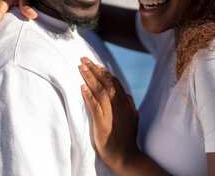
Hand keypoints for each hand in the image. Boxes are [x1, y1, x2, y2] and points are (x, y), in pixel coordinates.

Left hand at [79, 57, 140, 171]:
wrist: (126, 156)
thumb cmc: (127, 138)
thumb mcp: (133, 117)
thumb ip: (129, 104)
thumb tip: (126, 94)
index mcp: (125, 102)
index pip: (113, 82)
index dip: (103, 71)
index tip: (95, 64)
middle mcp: (118, 105)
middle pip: (106, 82)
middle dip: (94, 69)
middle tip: (83, 59)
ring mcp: (110, 113)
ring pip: (100, 90)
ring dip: (90, 77)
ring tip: (81, 67)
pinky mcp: (102, 123)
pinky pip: (94, 106)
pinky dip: (88, 95)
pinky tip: (82, 87)